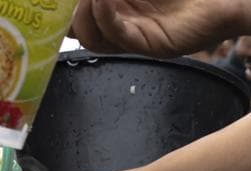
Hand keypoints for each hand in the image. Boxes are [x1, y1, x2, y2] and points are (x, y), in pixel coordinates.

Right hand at [70, 0, 244, 56]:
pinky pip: (119, 38)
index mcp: (113, 8)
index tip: (57, 0)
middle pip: (77, 31)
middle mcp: (121, 25)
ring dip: (84, 13)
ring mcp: (135, 38)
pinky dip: (105, 17)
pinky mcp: (152, 45)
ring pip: (93, 39)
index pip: (74, 15)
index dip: (61, 7)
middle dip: (68, 12)